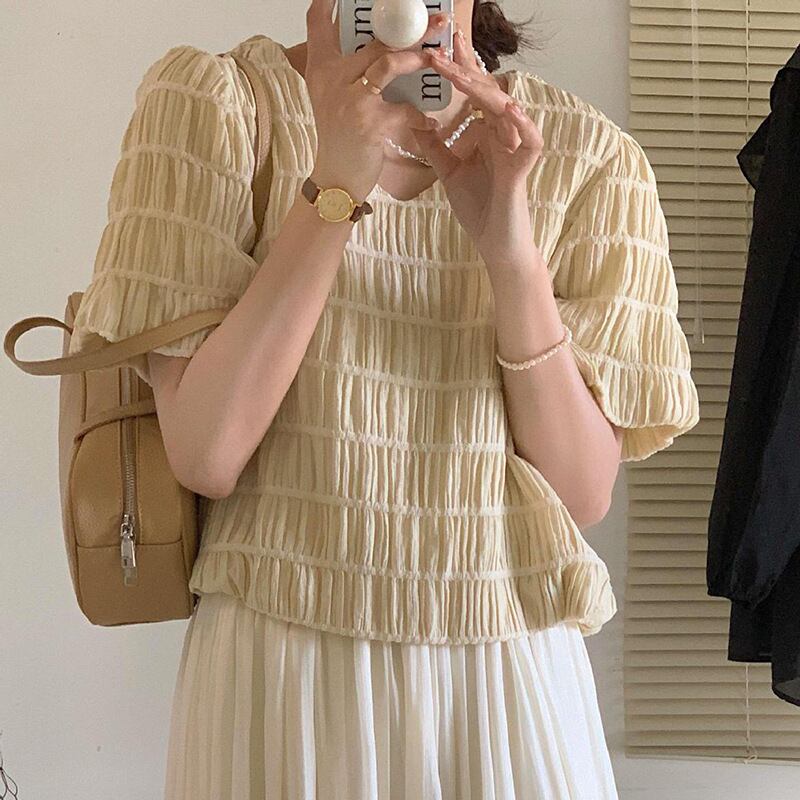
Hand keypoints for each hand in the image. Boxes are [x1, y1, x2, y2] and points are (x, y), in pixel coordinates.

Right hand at [304, 0, 450, 200]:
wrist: (335, 180)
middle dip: (410, 29)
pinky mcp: (370, 123)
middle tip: (438, 22)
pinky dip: (421, 116)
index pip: (318, 22)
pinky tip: (430, 122)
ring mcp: (351, 100)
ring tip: (438, 59)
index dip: (330, 1)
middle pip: (373, 40)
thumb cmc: (339, 140)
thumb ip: (346, 71)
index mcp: (321, 69)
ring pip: (389, 63)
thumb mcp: (332, 99)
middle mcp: (331, 79)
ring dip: (419, 59)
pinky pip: (405, 109)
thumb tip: (380, 45)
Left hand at [410, 30, 543, 265]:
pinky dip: (522, 124)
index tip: (439, 50)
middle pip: (489, 94)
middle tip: (445, 50)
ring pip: (506, 110)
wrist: (493, 244)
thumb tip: (414, 122)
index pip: (473, 94)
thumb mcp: (448, 171)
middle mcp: (503, 135)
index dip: (460, 71)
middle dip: (467, 72)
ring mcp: (516, 150)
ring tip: (463, 75)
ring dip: (484, 91)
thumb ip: (436, 146)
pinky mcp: (524, 168)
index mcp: (486, 132)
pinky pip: (530, 140)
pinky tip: (508, 109)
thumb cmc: (477, 208)